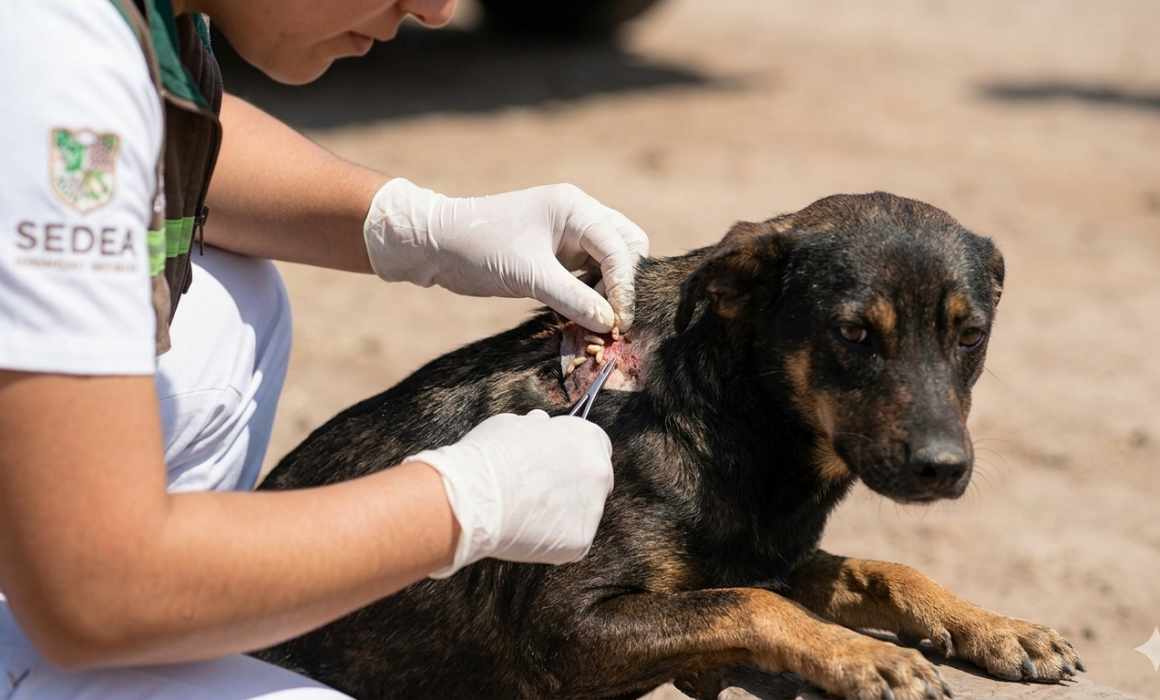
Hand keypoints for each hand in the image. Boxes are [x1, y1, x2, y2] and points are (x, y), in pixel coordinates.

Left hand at [363, 178, 649, 331]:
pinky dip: (591, 294)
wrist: (436, 245)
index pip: (620, 247)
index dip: (625, 287)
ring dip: (609, 292)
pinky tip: (582, 316)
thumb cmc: (479, 249)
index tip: (620, 322)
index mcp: (575, 208)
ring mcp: (569, 234)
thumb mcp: (529, 276)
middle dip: (625, 284)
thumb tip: (610, 323)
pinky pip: (589, 274)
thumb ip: (573, 299)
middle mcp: (578, 215)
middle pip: (626, 249)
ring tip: (598, 323)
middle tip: (613, 320)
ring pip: (610, 263)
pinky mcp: (557, 254)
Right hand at [406, 410, 613, 576]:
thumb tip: (539, 423)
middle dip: (572, 486)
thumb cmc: (489, 456)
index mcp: (587, 439)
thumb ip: (535, 427)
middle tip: (538, 492)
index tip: (556, 463)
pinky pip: (569, 541)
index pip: (595, 446)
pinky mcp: (580, 542)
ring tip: (524, 513)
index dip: (574, 455)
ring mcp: (592, 510)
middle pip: (594, 482)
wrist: (473, 499)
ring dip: (561, 515)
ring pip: (581, 514)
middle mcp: (599, 472)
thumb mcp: (512, 425)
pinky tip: (525, 532)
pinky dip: (551, 541)